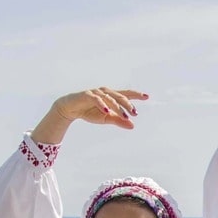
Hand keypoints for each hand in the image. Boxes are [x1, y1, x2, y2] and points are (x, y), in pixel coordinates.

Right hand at [33, 87, 147, 142]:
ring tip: (125, 116)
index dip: (136, 95)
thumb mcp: (106, 119)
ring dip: (118, 107)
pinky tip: (108, 111)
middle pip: (120, 96)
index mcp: (111, 96)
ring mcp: (96, 92)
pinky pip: (96, 99)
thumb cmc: (90, 112)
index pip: (126, 94)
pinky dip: (102, 105)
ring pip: (110, 98)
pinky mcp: (87, 94)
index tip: (147, 96)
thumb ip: (119, 121)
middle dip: (128, 105)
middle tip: (135, 114)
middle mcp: (105, 92)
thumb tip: (133, 125)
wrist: (70, 109)